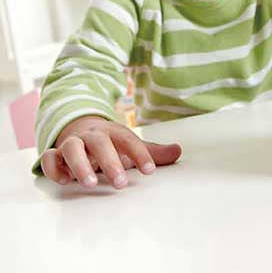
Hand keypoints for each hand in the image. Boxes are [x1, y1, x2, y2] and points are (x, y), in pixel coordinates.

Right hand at [41, 116, 181, 189]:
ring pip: (72, 148)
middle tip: (121, 183)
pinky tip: (65, 180)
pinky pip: (50, 158)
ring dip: (80, 165)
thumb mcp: (130, 147)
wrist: (81, 129)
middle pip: (100, 143)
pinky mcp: (56, 154)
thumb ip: (152, 152)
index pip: (128, 139)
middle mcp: (93, 135)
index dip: (140, 153)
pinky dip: (54, 168)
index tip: (150, 171)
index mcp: (114, 132)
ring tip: (90, 183)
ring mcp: (73, 143)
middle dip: (110, 162)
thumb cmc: (111, 144)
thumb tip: (179, 151)